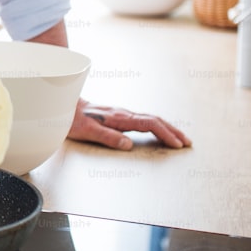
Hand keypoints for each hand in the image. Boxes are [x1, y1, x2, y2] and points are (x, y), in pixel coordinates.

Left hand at [67, 98, 191, 149]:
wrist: (62, 106)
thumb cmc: (72, 120)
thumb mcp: (87, 131)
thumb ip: (107, 137)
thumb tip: (128, 144)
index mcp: (119, 117)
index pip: (149, 123)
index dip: (165, 134)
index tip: (178, 144)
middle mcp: (123, 113)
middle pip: (155, 119)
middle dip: (173, 130)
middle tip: (188, 142)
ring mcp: (121, 114)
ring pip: (150, 119)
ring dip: (167, 128)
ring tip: (179, 138)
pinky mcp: (118, 116)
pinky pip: (143, 120)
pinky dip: (156, 126)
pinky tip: (159, 132)